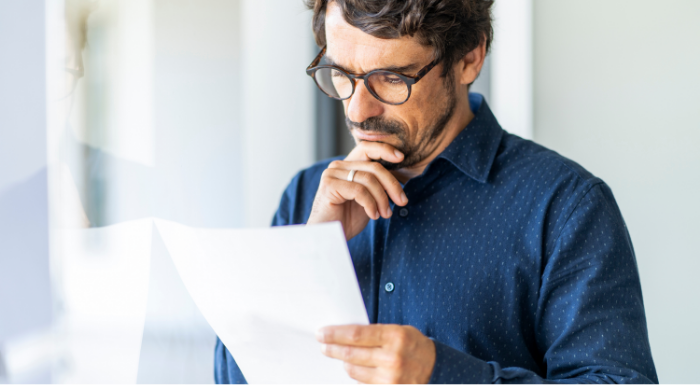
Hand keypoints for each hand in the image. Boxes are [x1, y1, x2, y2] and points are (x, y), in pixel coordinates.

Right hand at [306, 141, 408, 239]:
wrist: (327, 237)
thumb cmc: (347, 219)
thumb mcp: (368, 199)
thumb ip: (378, 185)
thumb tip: (400, 176)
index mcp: (347, 165)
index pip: (367, 148)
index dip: (385, 150)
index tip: (401, 158)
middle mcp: (338, 166)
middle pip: (373, 167)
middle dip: (392, 185)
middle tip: (402, 201)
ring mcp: (332, 174)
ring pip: (369, 179)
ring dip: (382, 199)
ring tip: (385, 214)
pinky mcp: (329, 185)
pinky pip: (359, 191)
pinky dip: (370, 204)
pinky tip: (373, 215)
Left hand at [317, 324, 435, 384]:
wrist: (436, 370)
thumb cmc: (414, 347)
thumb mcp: (400, 331)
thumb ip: (375, 332)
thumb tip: (344, 333)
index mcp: (395, 337)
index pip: (356, 334)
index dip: (335, 334)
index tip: (322, 333)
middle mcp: (393, 358)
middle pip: (350, 353)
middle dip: (332, 348)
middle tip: (323, 344)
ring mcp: (390, 378)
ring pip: (353, 369)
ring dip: (344, 362)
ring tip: (344, 356)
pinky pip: (361, 382)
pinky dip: (357, 374)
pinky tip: (359, 368)